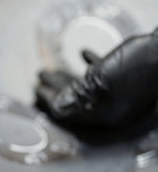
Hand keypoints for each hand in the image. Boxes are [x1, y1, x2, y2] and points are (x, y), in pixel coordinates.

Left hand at [36, 28, 157, 127]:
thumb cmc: (136, 64)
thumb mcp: (99, 81)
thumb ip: (75, 96)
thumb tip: (54, 106)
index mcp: (103, 116)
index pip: (68, 113)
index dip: (49, 102)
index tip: (36, 91)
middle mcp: (110, 110)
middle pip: (74, 102)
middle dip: (54, 90)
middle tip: (38, 81)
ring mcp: (118, 96)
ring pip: (85, 89)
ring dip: (66, 79)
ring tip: (49, 70)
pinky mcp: (126, 80)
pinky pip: (102, 77)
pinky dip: (89, 67)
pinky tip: (82, 56)